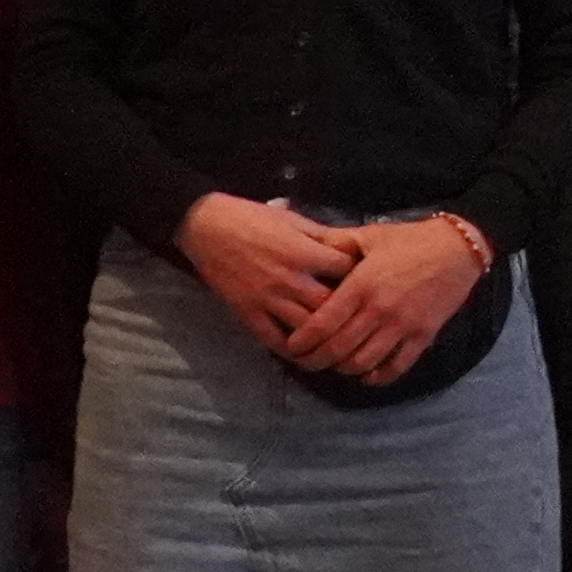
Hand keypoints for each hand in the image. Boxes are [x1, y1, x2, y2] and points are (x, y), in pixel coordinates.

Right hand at [178, 192, 356, 349]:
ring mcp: (267, 299)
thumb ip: (321, 236)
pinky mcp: (247, 313)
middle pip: (331, 306)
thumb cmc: (251, 218)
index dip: (360, 275)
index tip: (366, 282)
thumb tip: (350, 248)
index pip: (346, 270)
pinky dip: (292, 351)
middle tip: (359, 320)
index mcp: (303, 252)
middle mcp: (289, 279)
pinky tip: (305, 353)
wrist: (205, 226)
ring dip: (324, 340)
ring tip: (339, 345)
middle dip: (348, 314)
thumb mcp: (291, 219)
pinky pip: (274, 340)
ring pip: (306, 329)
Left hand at [279, 214, 483, 386]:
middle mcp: (379, 310)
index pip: (322, 324)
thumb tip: (305, 246)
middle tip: (305, 363)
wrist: (458, 248)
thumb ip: (335, 242)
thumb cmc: (410, 240)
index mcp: (361, 285)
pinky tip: (367, 375)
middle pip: (338, 349)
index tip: (291, 348)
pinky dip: (378, 377)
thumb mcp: (368, 235)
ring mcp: (402, 326)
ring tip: (334, 365)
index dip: (302, 342)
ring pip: (364, 362)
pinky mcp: (422, 336)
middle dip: (315, 361)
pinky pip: (397, 367)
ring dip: (344, 369)